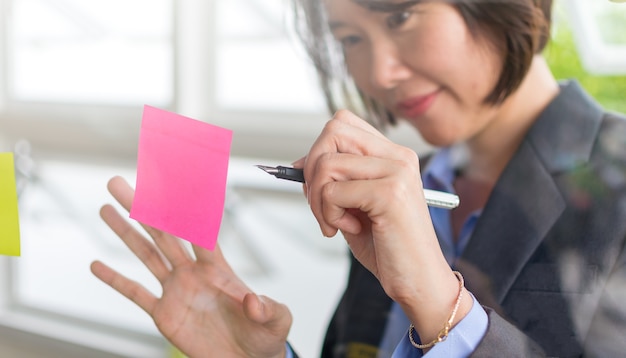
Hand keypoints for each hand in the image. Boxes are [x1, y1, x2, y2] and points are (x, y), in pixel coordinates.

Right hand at [90, 176, 291, 357]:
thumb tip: (253, 302)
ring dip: (125, 233)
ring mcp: (177, 290)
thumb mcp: (276, 321)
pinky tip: (97, 265)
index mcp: (219, 268)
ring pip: (146, 255)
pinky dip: (115, 280)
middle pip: (164, 232)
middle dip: (143, 207)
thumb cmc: (264, 336)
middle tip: (121, 184)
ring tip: (106, 209)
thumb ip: (267, 309)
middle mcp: (194, 272)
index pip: (200, 229)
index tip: (173, 180)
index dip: (188, 206)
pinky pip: (136, 294)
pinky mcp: (165, 313)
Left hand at [301, 110, 469, 340]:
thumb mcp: (354, 205)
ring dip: (317, 199)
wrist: (420, 280)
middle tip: (321, 205)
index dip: (318, 150)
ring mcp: (396, 171)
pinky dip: (328, 214)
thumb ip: (333, 180)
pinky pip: (332, 192)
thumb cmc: (388, 246)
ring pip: (326, 163)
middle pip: (332, 132)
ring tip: (334, 222)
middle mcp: (398, 156)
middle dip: (312, 170)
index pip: (342, 123)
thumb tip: (298, 164)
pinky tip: (348, 228)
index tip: (316, 184)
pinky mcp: (389, 193)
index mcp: (393, 154)